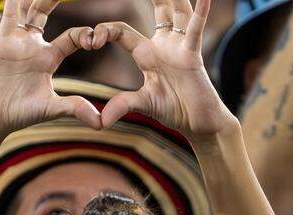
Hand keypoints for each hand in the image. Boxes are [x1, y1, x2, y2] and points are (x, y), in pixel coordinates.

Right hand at [0, 0, 102, 132]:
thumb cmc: (18, 113)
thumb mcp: (51, 108)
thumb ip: (75, 108)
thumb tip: (101, 123)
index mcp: (50, 58)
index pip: (73, 37)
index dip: (85, 35)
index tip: (94, 42)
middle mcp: (34, 45)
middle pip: (47, 12)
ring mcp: (17, 40)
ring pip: (30, 8)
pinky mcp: (2, 40)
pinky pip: (9, 13)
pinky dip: (14, 1)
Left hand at [94, 0, 236, 137]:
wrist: (199, 124)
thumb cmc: (175, 111)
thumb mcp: (143, 104)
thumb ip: (123, 105)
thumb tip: (101, 121)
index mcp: (147, 53)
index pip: (121, 31)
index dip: (105, 31)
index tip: (91, 41)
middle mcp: (164, 44)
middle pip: (156, 8)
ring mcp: (179, 47)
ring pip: (176, 11)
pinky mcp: (192, 55)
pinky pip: (195, 31)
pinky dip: (201, 14)